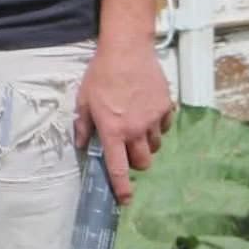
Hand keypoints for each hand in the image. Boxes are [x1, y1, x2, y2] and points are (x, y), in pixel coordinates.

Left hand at [74, 40, 174, 203]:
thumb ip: (83, 126)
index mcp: (113, 130)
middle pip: (143, 162)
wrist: (127, 50)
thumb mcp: (83, 100)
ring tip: (137, 128)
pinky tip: (148, 114)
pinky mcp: (165, 108)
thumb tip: (82, 146)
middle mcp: (135, 130)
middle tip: (128, 150)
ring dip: (146, 144)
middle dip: (136, 162)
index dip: (121, 187)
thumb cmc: (100, 74)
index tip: (125, 199)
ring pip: (155, 146)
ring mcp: (153, 120)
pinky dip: (158, 127)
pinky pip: (164, 127)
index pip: (118, 167)